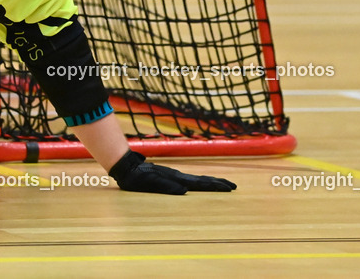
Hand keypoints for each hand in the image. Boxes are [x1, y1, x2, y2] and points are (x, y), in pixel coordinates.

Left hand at [109, 150, 235, 194]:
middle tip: (233, 186)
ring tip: (221, 184)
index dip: (215, 186)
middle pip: (202, 179)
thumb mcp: (150, 184)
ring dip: (210, 182)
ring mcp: (174, 175)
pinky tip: (198, 184)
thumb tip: (184, 191)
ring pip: (196, 179)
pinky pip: (189, 180)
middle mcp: (177, 176)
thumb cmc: (137, 179)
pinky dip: (199, 182)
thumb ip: (166, 187)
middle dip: (218, 183)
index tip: (229, 187)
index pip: (200, 183)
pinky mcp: (169, 176)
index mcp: (176, 179)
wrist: (126, 168)